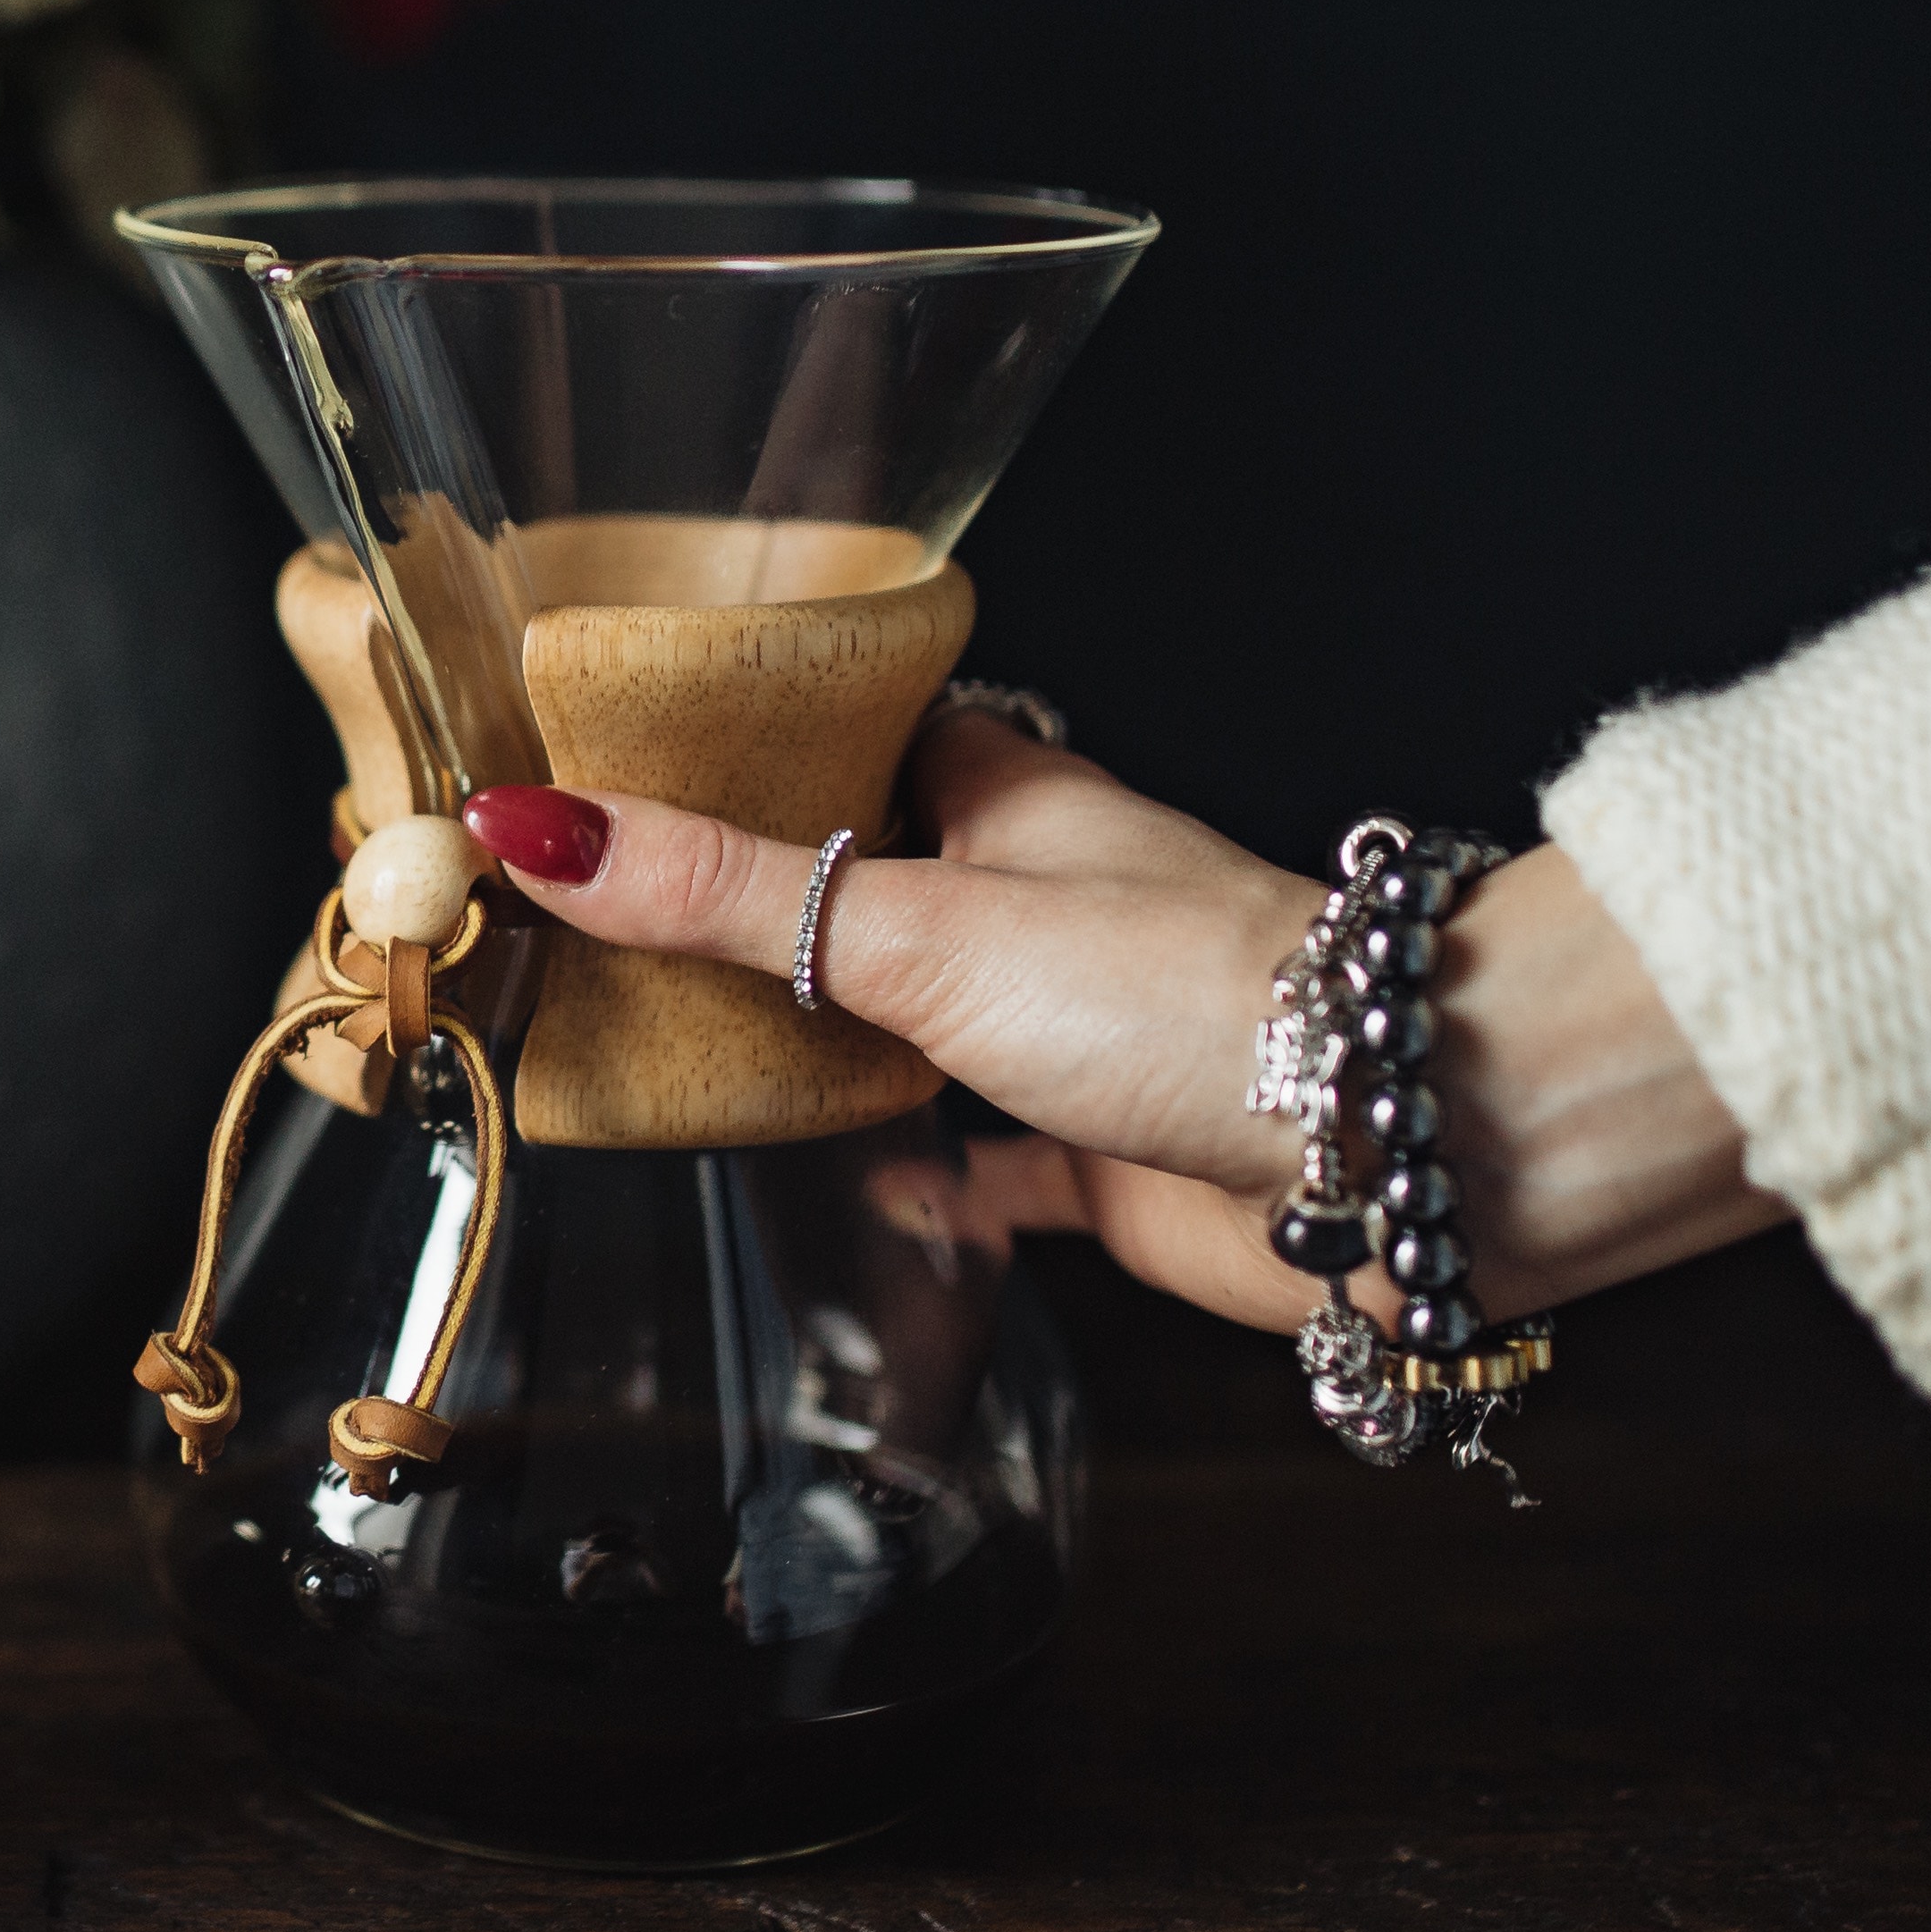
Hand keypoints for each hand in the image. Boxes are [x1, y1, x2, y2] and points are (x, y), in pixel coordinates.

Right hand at [458, 714, 1787, 1334]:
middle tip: (609, 924)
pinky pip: (994, 1164)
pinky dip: (932, 1181)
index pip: (849, 736)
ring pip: (923, 1024)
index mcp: (1000, 796)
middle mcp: (1039, 899)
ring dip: (831, 1043)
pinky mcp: (1108, 1157)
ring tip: (682, 1048)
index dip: (742, 744)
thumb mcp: (915, 929)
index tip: (618, 756)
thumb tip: (531, 826)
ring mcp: (1076, 1028)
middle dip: (758, 911)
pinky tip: (866, 1194)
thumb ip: (724, 894)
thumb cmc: (1184, 994)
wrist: (1399, 1148)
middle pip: (869, 887)